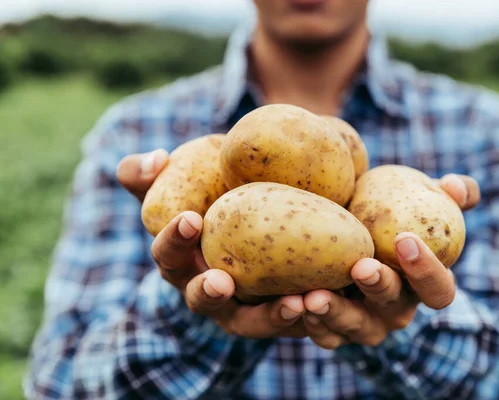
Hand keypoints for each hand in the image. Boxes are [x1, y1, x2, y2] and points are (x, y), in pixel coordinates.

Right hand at [117, 149, 307, 338]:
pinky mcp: (279, 316)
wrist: (258, 226)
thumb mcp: (181, 185)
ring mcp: (244, 310)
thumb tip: (156, 159)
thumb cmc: (210, 202)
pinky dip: (309, 319)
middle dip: (208, 293)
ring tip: (294, 302)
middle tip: (221, 281)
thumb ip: (152, 173)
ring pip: (251, 323)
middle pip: (202, 301)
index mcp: (182, 262)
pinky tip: (326, 302)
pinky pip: (293, 324)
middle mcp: (210, 291)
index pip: (168, 255)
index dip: (173, 241)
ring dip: (270, 316)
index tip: (190, 219)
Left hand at [302, 174, 480, 348]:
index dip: (427, 270)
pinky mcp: (334, 332)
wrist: (343, 234)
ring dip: (336, 313)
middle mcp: (396, 310)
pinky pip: (325, 336)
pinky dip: (310, 323)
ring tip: (313, 296)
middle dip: (379, 288)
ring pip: (357, 327)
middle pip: (395, 309)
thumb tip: (456, 186)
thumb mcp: (413, 199)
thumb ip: (444, 194)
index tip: (405, 239)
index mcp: (422, 284)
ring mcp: (366, 325)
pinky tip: (292, 304)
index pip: (439, 289)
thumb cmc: (385, 214)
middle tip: (361, 267)